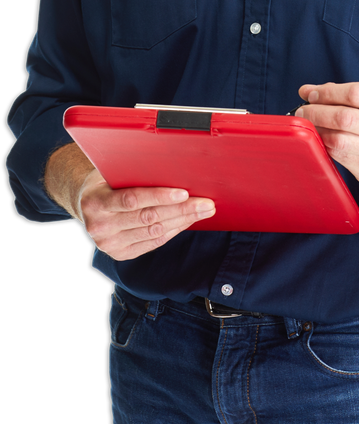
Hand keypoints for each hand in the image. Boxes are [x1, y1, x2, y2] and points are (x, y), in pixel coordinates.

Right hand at [77, 169, 215, 260]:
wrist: (86, 204)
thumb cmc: (105, 181)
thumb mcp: (111, 172)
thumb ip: (134, 173)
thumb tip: (173, 169)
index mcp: (95, 202)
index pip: (132, 200)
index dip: (160, 197)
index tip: (184, 193)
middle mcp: (100, 226)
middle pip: (148, 218)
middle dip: (181, 210)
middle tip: (205, 203)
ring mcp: (109, 244)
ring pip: (154, 232)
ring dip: (183, 221)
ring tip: (203, 211)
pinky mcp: (120, 254)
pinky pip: (153, 243)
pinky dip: (173, 231)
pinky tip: (187, 222)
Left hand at [296, 81, 358, 221]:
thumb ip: (349, 94)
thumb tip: (310, 91)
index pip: (356, 93)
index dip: (328, 92)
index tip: (311, 93)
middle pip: (345, 118)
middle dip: (317, 112)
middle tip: (302, 110)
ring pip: (339, 140)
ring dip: (317, 130)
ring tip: (309, 125)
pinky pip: (339, 156)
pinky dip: (325, 145)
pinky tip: (321, 138)